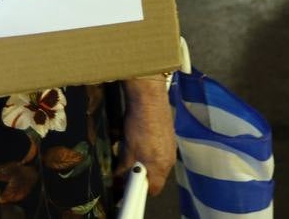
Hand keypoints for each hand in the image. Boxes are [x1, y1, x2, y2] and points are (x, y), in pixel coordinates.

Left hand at [117, 77, 175, 195]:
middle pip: (156, 177)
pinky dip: (150, 149)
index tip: (128, 187)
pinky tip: (139, 138)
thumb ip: (124, 168)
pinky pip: (160, 150)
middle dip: (141, 174)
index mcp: (160, 167)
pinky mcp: (170, 136)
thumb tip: (117, 179)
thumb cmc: (139, 124)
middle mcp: (169, 160)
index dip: (140, 190)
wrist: (149, 98)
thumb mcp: (127, 150)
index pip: (153, 189)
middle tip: (126, 167)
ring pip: (157, 162)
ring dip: (145, 161)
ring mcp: (171, 147)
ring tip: (132, 149)